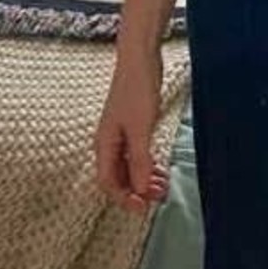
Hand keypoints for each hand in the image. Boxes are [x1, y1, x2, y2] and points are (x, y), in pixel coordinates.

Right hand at [95, 48, 169, 212]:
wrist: (140, 60)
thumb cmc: (137, 90)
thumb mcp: (141, 129)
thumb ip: (140, 160)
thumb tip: (140, 190)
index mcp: (105, 144)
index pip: (109, 182)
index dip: (124, 198)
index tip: (143, 208)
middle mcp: (109, 142)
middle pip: (118, 177)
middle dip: (136, 191)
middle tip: (158, 198)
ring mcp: (121, 135)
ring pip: (129, 167)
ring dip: (143, 180)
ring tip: (162, 186)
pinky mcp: (133, 127)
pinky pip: (136, 155)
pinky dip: (147, 166)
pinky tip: (160, 171)